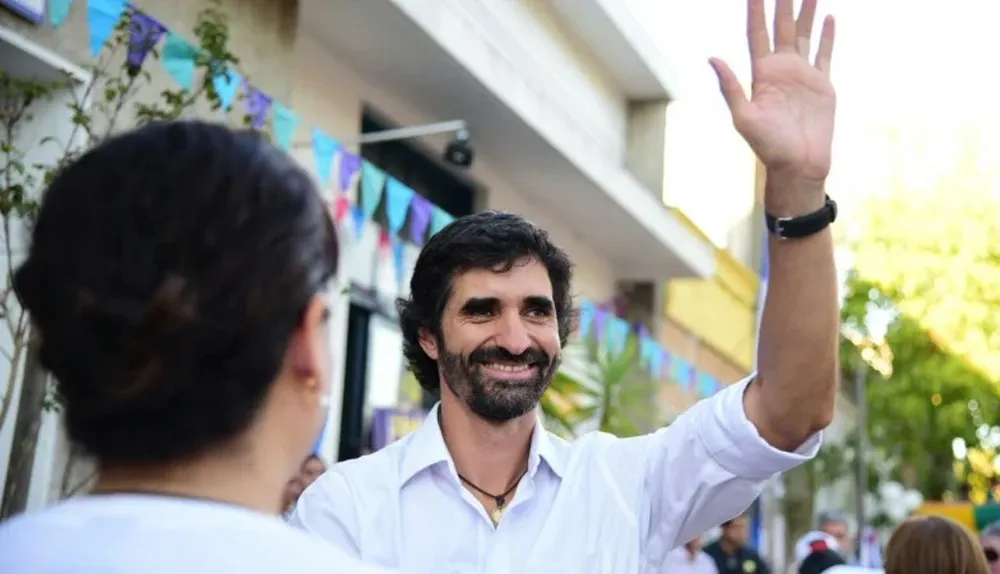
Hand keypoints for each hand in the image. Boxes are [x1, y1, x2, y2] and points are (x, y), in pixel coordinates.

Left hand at [710, 0, 835, 206]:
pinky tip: (827, 17)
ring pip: (803, 34)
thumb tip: (712, 57)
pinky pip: (824, 54)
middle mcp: (781, 70)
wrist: (798, 165)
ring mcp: (802, 75)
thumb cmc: (768, 147)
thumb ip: (730, 87)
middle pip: (780, 27)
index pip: (757, 33)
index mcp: (761, 74)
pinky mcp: (822, 85)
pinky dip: (827, 36)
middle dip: (782, 3)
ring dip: (806, 12)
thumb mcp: (744, 117)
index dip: (756, 11)